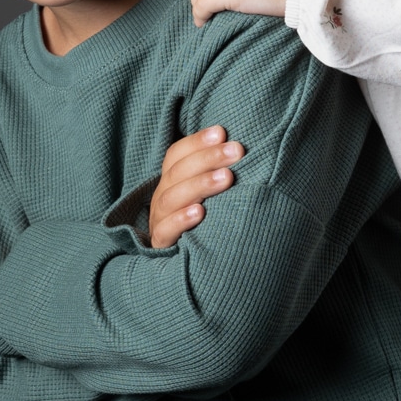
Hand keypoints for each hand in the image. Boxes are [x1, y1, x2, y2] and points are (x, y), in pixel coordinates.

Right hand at [148, 125, 242, 247]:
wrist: (192, 268)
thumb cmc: (210, 220)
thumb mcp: (211, 193)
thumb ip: (219, 171)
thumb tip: (241, 146)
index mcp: (171, 181)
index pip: (177, 154)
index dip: (197, 141)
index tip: (222, 132)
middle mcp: (162, 197)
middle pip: (177, 172)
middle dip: (208, 158)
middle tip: (236, 151)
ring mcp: (160, 221)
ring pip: (170, 198)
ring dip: (200, 185)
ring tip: (227, 178)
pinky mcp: (162, 246)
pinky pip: (166, 231)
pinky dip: (181, 220)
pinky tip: (200, 212)